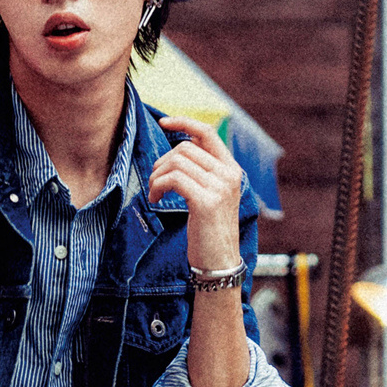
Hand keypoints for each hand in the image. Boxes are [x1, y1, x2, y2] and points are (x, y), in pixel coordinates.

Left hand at [148, 116, 243, 275]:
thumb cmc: (210, 232)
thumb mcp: (213, 197)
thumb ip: (203, 173)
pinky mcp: (206, 202)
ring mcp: (219, 187)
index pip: (207, 133)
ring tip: (155, 194)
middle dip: (162, 162)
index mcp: (231, 170)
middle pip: (185, 149)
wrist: (219, 263)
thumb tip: (179, 152)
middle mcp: (229, 175)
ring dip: (157, 176)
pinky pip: (173, 179)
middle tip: (155, 183)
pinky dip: (158, 186)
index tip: (163, 122)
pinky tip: (156, 201)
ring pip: (176, 162)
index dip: (184, 122)